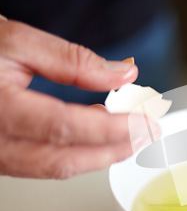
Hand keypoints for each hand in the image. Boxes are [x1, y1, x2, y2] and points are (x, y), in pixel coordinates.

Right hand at [0, 16, 142, 177]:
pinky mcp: (2, 158)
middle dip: (115, 150)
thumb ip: (71, 60)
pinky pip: (45, 166)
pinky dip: (79, 155)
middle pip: (65, 160)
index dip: (112, 129)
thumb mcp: (16, 41)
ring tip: (131, 136)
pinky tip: (99, 139)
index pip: (65, 128)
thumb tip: (123, 73)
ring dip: (100, 156)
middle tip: (148, 134)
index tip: (145, 122)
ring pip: (56, 169)